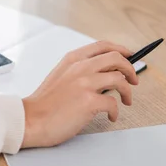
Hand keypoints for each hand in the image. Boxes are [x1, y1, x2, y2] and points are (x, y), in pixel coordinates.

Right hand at [22, 41, 138, 148]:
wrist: (31, 120)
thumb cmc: (45, 102)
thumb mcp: (61, 74)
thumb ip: (80, 69)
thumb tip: (105, 72)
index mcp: (73, 59)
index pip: (103, 45)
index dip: (120, 49)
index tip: (129, 55)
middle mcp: (81, 67)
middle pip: (116, 58)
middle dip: (130, 69)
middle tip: (134, 79)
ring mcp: (85, 83)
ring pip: (119, 79)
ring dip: (128, 90)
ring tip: (126, 100)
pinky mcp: (88, 101)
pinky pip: (113, 102)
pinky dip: (116, 110)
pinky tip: (111, 115)